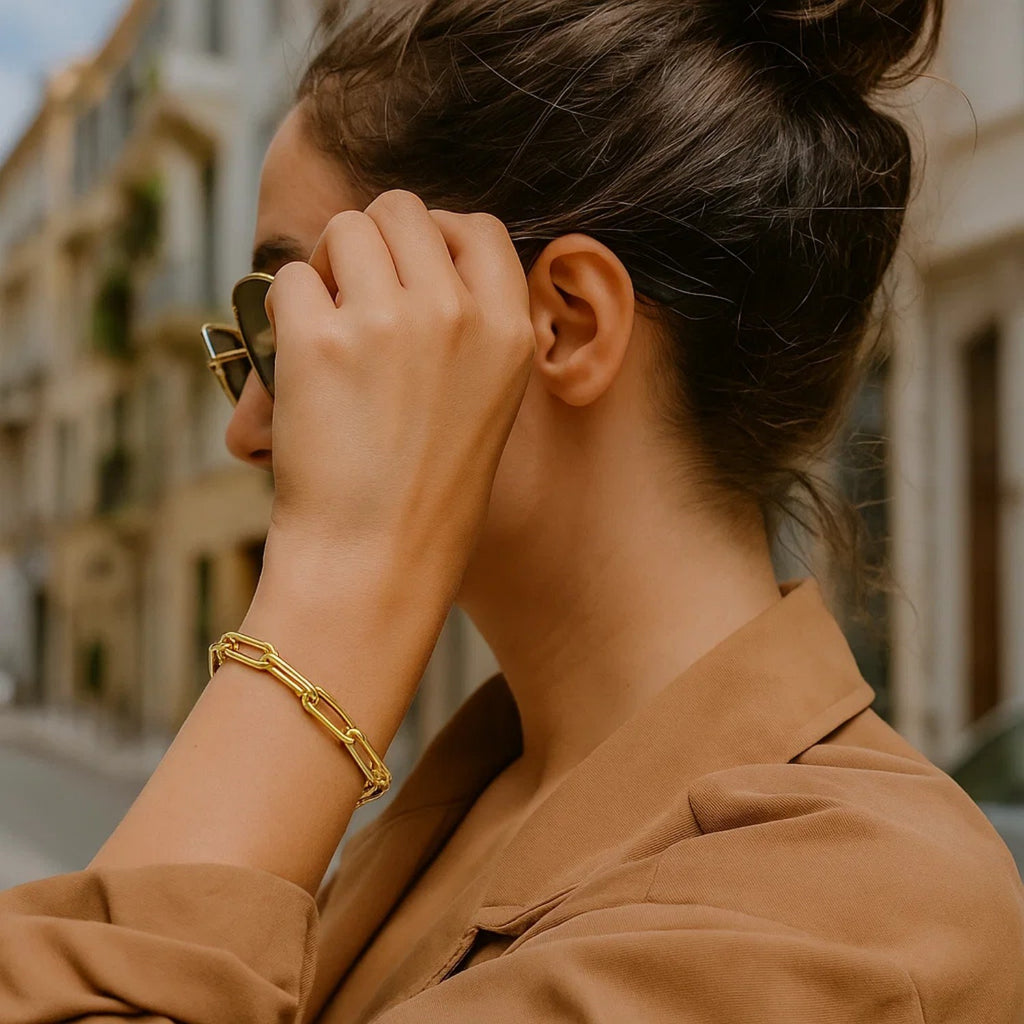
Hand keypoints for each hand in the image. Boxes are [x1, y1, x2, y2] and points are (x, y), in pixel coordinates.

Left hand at [262, 190, 535, 589]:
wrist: (380, 558)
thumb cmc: (428, 490)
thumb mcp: (489, 401)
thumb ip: (470, 327)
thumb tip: (417, 263)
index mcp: (508, 330)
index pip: (476, 226)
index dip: (434, 236)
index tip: (408, 269)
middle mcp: (457, 314)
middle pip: (402, 211)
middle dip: (371, 242)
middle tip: (356, 296)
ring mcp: (390, 322)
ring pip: (344, 229)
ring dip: (326, 266)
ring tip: (326, 325)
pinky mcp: (321, 340)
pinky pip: (291, 280)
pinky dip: (287, 312)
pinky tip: (300, 361)